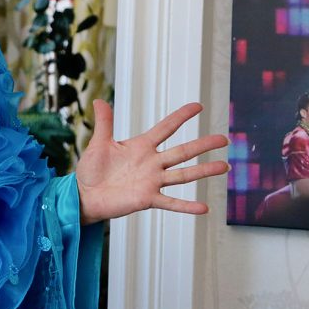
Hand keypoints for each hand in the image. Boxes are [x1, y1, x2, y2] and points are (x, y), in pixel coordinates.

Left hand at [75, 101, 227, 224]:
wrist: (85, 195)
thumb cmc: (92, 170)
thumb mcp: (98, 144)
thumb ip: (104, 123)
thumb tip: (99, 100)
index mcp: (141, 146)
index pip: (166, 128)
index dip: (181, 117)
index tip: (198, 106)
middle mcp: (152, 163)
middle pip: (182, 151)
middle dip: (203, 145)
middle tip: (224, 139)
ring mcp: (152, 181)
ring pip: (183, 175)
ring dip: (203, 171)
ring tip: (223, 166)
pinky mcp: (147, 199)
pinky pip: (170, 202)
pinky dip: (186, 206)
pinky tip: (204, 208)